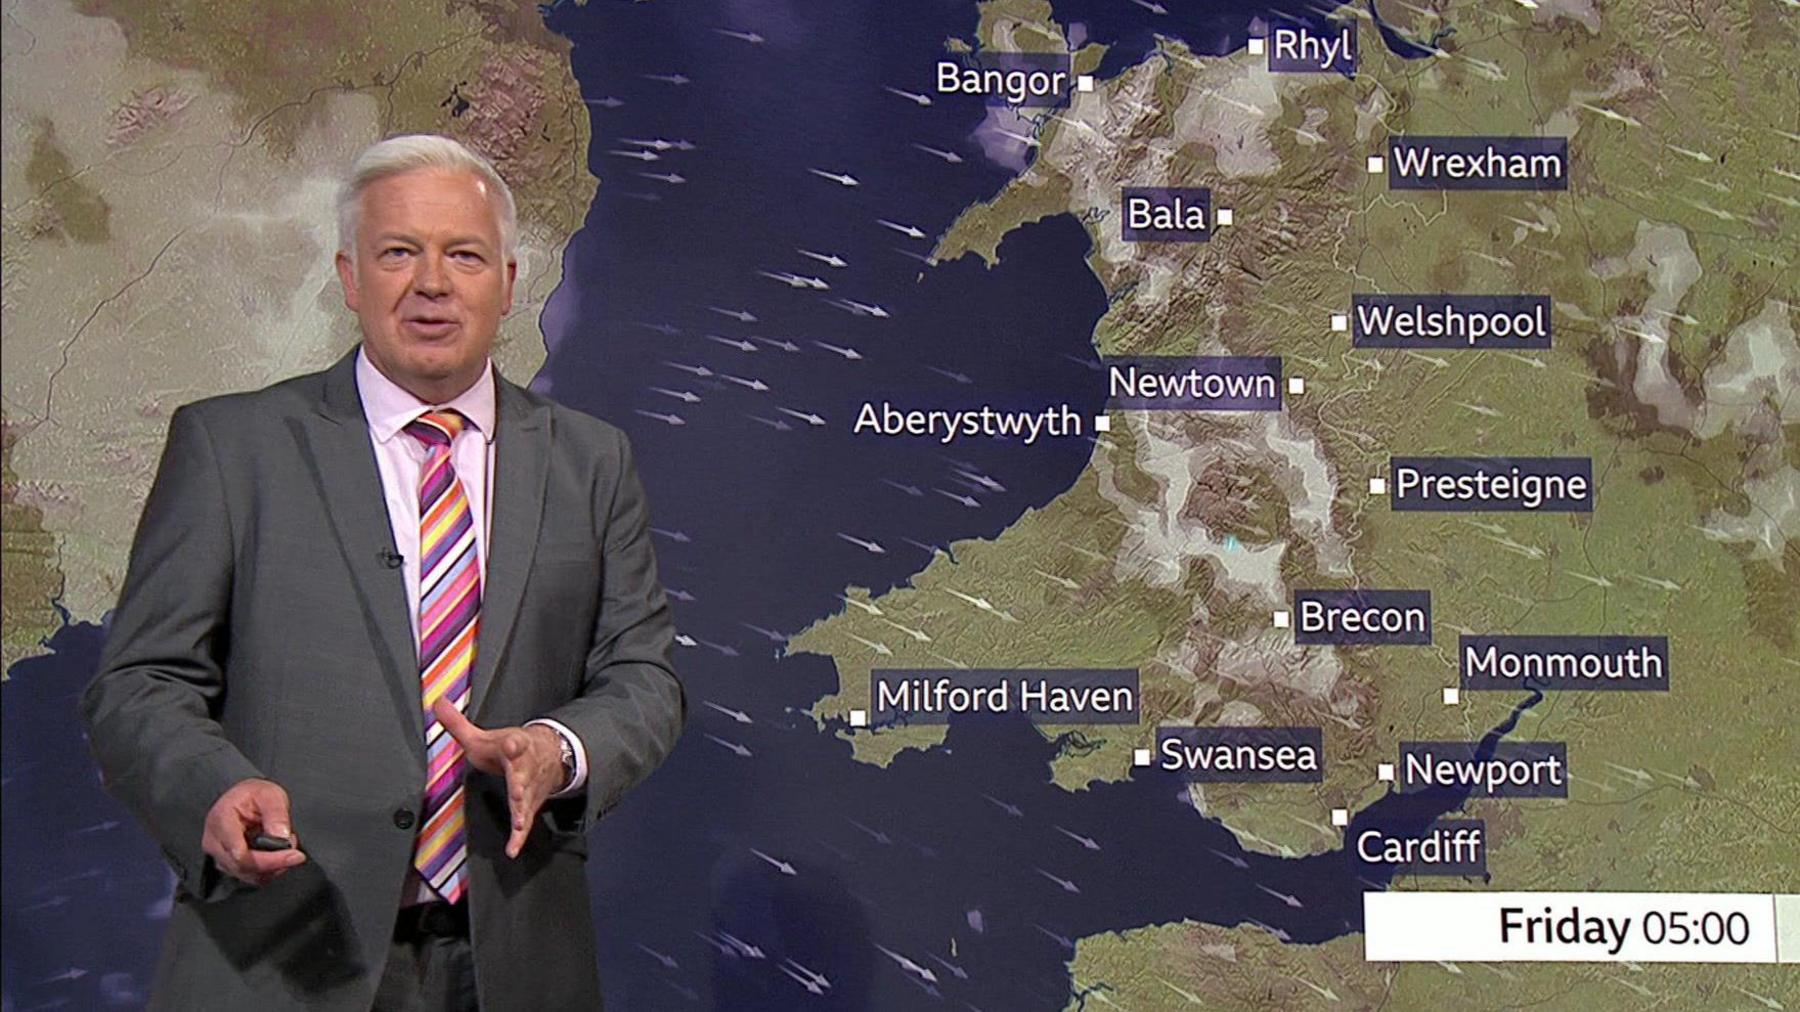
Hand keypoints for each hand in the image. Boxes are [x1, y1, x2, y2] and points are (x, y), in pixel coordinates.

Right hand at [202, 778, 305, 885]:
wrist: (243, 797)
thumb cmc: (254, 794)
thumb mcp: (270, 794)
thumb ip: (276, 814)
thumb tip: (282, 837)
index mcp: (221, 820)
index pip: (239, 853)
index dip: (269, 859)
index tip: (293, 854)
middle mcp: (214, 841)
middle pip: (243, 867)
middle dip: (275, 862)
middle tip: (295, 848)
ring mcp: (218, 854)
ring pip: (247, 874)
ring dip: (272, 867)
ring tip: (286, 846)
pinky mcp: (227, 863)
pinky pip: (248, 875)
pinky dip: (267, 870)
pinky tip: (277, 855)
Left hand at [433, 698, 564, 858]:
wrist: (549, 754)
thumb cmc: (510, 747)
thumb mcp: (483, 735)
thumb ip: (458, 723)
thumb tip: (437, 702)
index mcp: (514, 747)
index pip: (514, 744)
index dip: (513, 744)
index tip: (512, 743)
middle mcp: (525, 768)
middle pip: (522, 775)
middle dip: (520, 783)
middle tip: (518, 792)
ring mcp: (529, 789)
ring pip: (526, 800)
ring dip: (522, 811)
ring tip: (518, 822)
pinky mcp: (529, 806)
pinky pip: (524, 823)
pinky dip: (519, 837)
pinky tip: (512, 849)